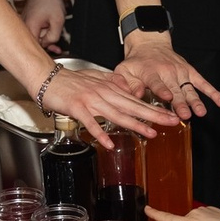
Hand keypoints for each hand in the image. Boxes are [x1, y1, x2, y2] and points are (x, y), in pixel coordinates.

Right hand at [20, 0, 65, 52]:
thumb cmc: (51, 0)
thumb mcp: (58, 20)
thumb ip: (53, 36)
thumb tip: (48, 45)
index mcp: (30, 26)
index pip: (33, 47)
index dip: (45, 51)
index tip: (54, 53)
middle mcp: (23, 26)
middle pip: (32, 44)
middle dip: (46, 47)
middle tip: (57, 49)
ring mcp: (23, 24)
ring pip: (33, 38)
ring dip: (44, 40)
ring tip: (56, 42)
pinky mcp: (26, 22)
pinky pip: (32, 32)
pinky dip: (41, 34)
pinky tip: (50, 35)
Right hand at [35, 62, 178, 149]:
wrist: (47, 76)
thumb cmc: (70, 80)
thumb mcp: (96, 78)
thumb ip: (112, 83)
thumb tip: (127, 87)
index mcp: (110, 88)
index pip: (136, 100)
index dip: (154, 109)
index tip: (170, 115)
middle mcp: (104, 93)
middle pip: (133, 106)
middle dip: (154, 115)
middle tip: (172, 122)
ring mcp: (91, 101)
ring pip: (117, 114)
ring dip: (135, 124)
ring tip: (150, 133)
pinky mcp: (77, 107)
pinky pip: (91, 123)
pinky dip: (100, 133)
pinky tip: (109, 144)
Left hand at [115, 32, 219, 121]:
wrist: (150, 44)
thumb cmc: (136, 62)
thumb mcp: (124, 70)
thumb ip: (127, 83)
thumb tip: (134, 95)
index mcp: (151, 72)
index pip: (157, 82)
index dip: (162, 90)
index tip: (168, 97)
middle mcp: (168, 72)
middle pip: (176, 90)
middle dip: (181, 103)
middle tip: (185, 115)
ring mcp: (181, 73)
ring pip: (189, 89)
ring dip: (195, 101)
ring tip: (201, 112)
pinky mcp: (190, 73)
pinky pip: (202, 83)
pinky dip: (212, 92)